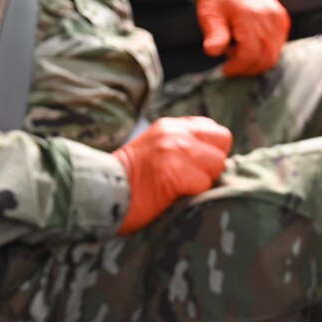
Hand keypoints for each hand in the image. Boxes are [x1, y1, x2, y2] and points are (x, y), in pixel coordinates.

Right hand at [114, 116, 232, 234]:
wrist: (99, 192)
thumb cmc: (127, 181)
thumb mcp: (155, 150)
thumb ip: (182, 146)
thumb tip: (215, 159)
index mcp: (170, 126)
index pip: (214, 129)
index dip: (211, 151)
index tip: (195, 167)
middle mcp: (174, 132)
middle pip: (223, 141)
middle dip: (213, 163)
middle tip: (191, 179)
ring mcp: (175, 148)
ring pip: (217, 164)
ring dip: (204, 181)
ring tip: (178, 188)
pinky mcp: (175, 170)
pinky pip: (204, 184)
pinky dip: (193, 194)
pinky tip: (172, 196)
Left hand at [196, 0, 288, 76]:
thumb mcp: (209, 12)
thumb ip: (214, 34)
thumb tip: (213, 51)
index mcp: (251, 16)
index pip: (250, 54)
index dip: (237, 67)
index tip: (225, 69)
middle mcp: (270, 18)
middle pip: (265, 58)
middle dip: (246, 68)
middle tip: (230, 63)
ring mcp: (279, 20)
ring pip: (273, 56)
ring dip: (254, 61)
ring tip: (237, 50)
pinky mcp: (283, 22)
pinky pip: (277, 48)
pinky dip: (263, 54)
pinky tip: (248, 45)